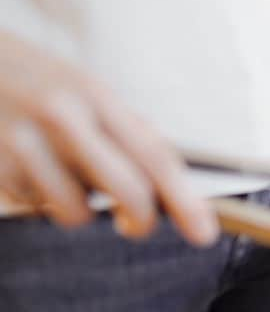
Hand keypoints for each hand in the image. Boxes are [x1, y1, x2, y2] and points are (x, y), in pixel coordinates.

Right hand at [0, 31, 217, 244]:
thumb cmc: (30, 79)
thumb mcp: (81, 88)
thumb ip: (123, 129)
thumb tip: (170, 183)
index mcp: (96, 95)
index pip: (155, 156)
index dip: (185, 200)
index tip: (204, 233)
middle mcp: (63, 115)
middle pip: (128, 190)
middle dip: (141, 219)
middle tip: (136, 225)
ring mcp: (23, 141)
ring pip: (76, 212)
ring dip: (77, 210)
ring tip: (61, 179)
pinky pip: (32, 207)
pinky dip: (37, 200)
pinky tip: (27, 169)